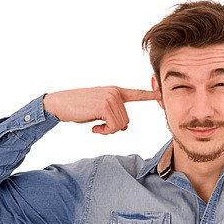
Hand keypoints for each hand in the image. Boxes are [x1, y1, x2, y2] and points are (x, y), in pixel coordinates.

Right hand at [43, 86, 159, 134]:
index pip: (137, 94)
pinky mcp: (105, 105)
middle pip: (126, 120)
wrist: (60, 104)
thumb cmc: (79, 108)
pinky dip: (104, 132)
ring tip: (95, 124)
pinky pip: (113, 127)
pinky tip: (94, 128)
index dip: (151, 95)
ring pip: (120, 125)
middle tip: (98, 124)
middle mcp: (116, 92)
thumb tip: (125, 127)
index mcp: (116, 91)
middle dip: (113, 127)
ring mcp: (111, 98)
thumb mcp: (99, 111)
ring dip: (107, 130)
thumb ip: (114, 115)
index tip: (163, 94)